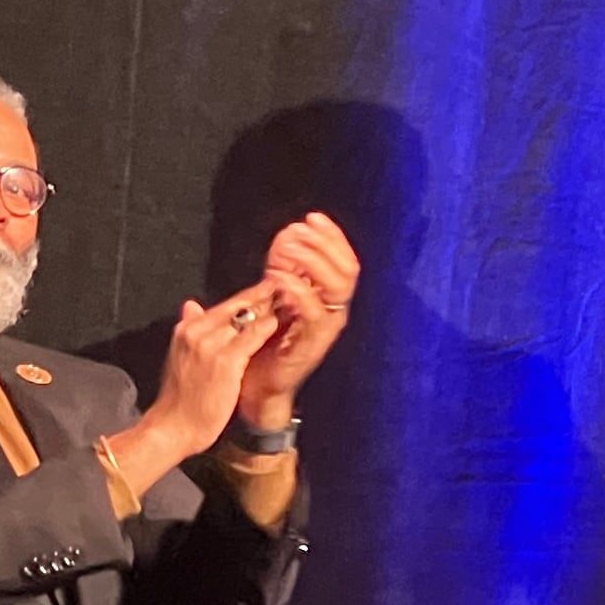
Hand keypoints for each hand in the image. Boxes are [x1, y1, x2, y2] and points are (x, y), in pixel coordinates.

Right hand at [109, 284, 276, 483]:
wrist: (173, 428)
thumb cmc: (180, 399)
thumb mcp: (179, 357)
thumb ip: (190, 330)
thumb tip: (191, 305)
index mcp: (186, 330)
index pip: (224, 305)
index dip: (249, 296)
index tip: (268, 287)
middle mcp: (196, 332)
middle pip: (236, 306)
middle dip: (262, 294)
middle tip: (286, 283)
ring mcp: (210, 345)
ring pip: (246, 318)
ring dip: (269, 307)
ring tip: (289, 298)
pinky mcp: (225, 361)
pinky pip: (251, 337)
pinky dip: (267, 327)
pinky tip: (279, 322)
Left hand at [237, 212, 358, 424]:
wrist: (256, 386)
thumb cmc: (264, 342)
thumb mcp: (275, 295)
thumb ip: (285, 265)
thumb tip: (290, 233)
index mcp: (328, 298)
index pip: (345, 259)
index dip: (332, 236)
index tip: (313, 217)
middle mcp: (335, 310)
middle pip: (348, 268)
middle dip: (325, 243)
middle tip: (301, 229)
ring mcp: (327, 327)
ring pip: (337, 286)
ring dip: (313, 261)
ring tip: (290, 247)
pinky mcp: (314, 343)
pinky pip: (313, 311)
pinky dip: (297, 289)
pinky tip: (277, 276)